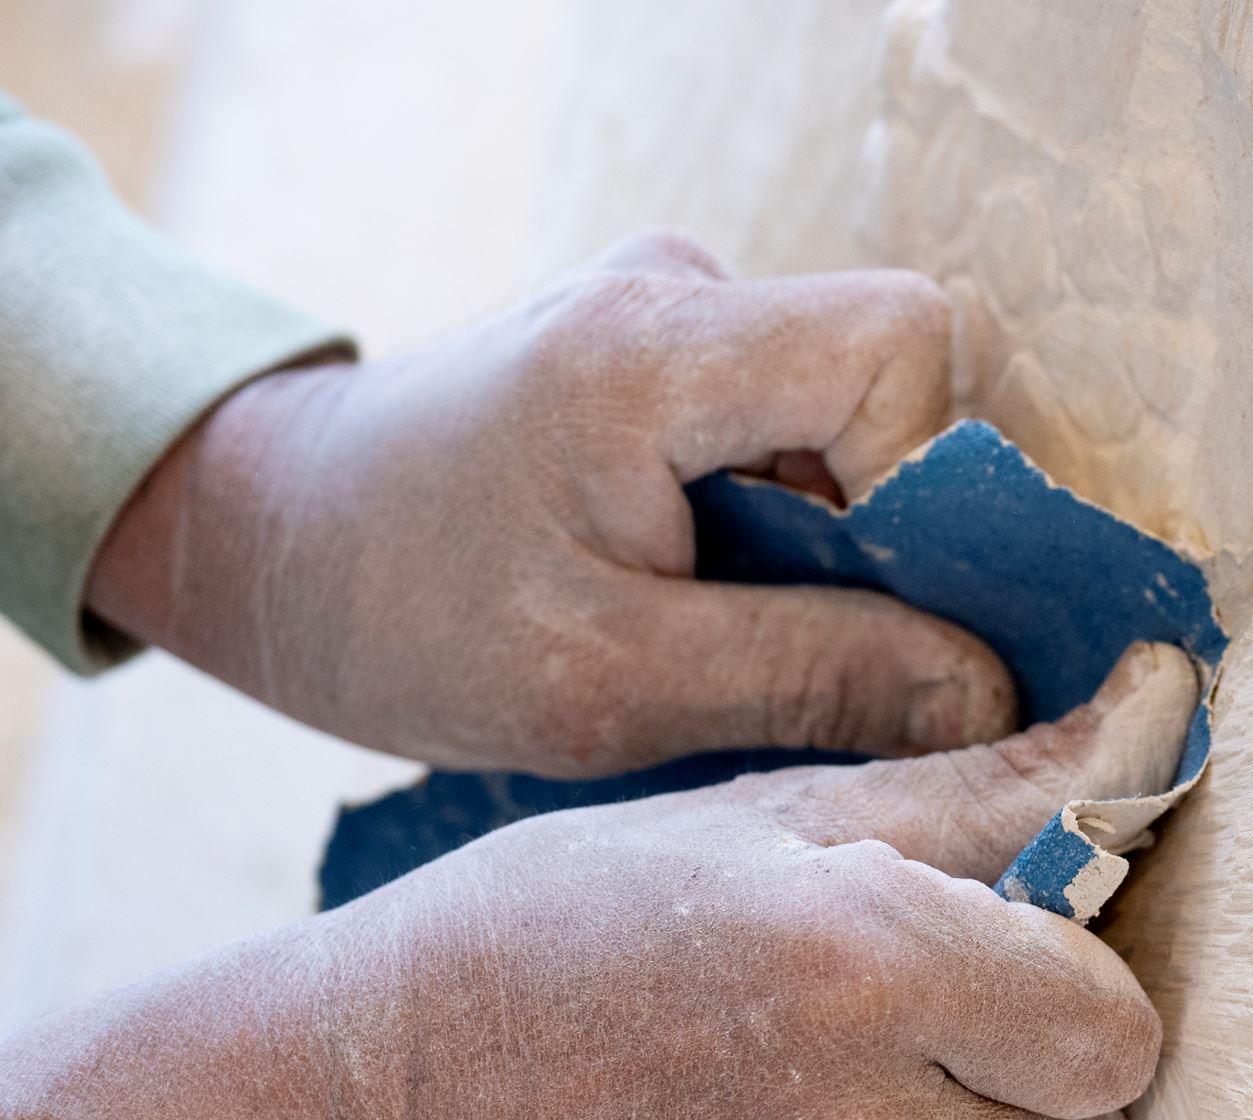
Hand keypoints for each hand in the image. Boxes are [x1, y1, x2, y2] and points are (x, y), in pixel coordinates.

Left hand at [84, 230, 1014, 775]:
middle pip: (893, 381)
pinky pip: (789, 436)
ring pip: (848, 422)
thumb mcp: (609, 687)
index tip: (890, 621)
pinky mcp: (659, 359)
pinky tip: (709, 608)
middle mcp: (675, 294)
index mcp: (652, 349)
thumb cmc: (400, 621)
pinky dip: (788, 537)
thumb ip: (813, 679)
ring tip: (733, 642)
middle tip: (824, 660)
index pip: (901, 345)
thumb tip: (991, 693)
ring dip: (839, 548)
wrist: (261, 548)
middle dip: (896, 536)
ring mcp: (668, 315)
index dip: (938, 486)